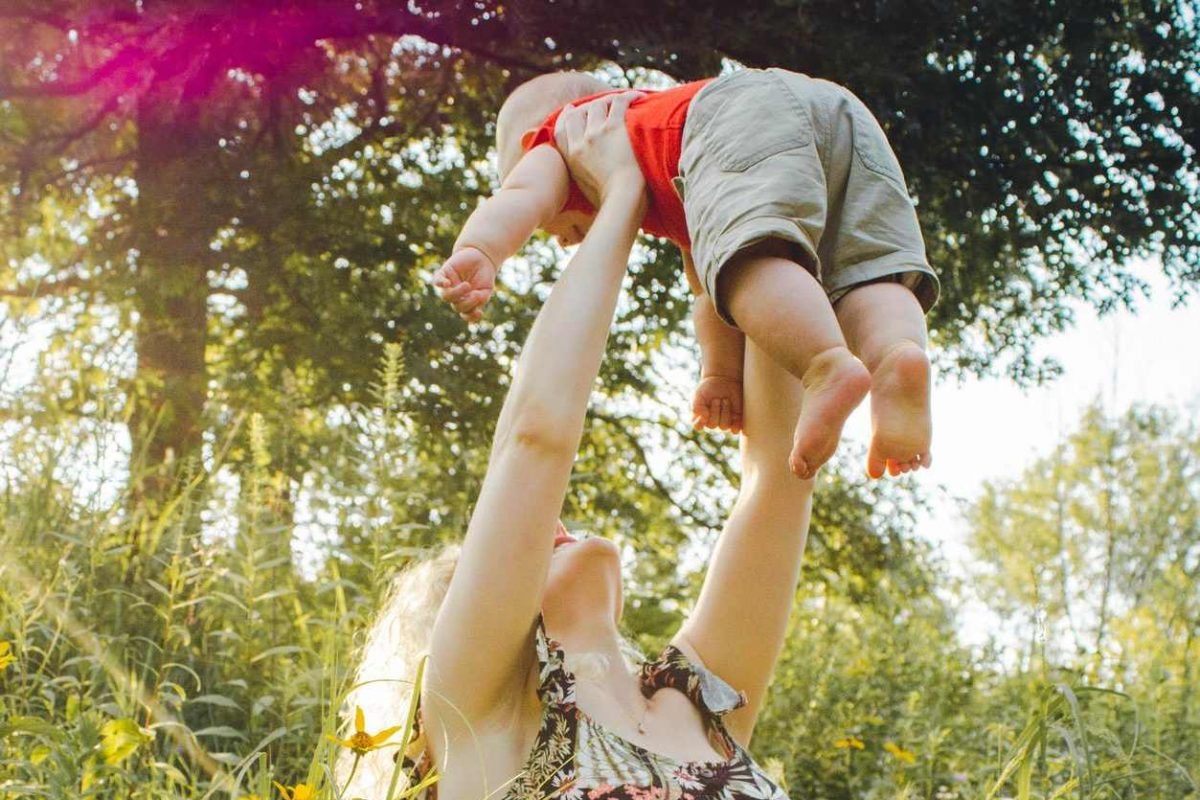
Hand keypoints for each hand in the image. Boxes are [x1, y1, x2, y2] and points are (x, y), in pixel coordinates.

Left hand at [433, 247, 496, 321]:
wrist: (481, 256)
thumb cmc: (484, 275)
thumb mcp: (487, 289)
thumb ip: (481, 298)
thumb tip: (475, 300)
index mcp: (466, 302)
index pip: (465, 314)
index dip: (470, 317)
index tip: (479, 312)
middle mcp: (456, 296)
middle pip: (456, 307)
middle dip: (467, 303)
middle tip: (476, 294)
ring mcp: (449, 286)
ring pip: (446, 297)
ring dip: (456, 294)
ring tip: (467, 285)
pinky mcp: (444, 273)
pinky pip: (437, 281)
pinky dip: (440, 283)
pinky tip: (447, 283)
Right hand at [554, 91, 645, 205]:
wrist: (622, 200)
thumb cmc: (611, 202)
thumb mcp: (587, 190)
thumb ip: (585, 178)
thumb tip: (592, 179)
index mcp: (572, 157)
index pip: (561, 129)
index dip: (566, 116)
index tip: (570, 109)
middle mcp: (581, 142)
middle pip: (578, 113)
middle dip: (587, 106)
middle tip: (601, 103)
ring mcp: (596, 133)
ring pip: (598, 105)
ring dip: (609, 100)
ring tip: (622, 101)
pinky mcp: (615, 127)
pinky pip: (619, 102)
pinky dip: (629, 96)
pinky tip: (639, 97)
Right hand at [692, 374, 743, 433]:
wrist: (724, 379)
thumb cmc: (708, 388)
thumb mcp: (698, 394)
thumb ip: (696, 406)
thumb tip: (704, 416)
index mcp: (700, 417)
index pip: (697, 426)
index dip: (700, 422)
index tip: (704, 412)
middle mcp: (712, 421)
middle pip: (712, 425)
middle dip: (715, 411)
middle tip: (716, 399)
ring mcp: (724, 422)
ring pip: (724, 426)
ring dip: (725, 412)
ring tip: (725, 400)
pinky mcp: (736, 420)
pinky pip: (736, 429)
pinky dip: (736, 426)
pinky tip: (736, 417)